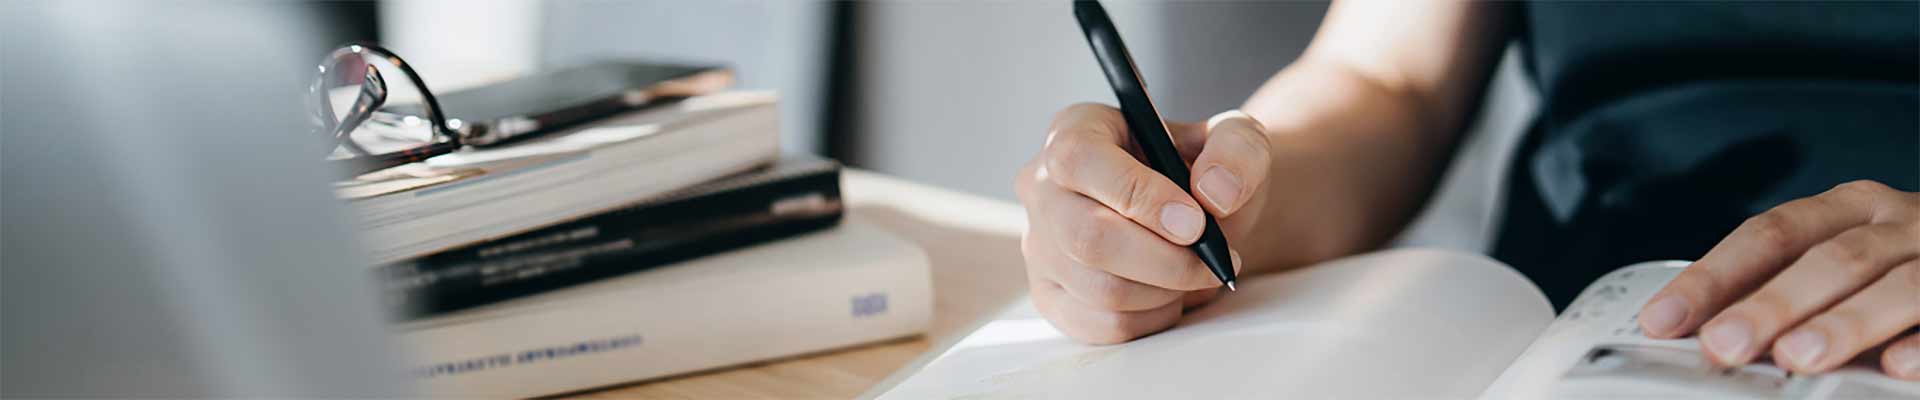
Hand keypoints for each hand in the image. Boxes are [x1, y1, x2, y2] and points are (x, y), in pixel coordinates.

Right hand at [1014, 104, 1270, 343]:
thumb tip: (1214, 192)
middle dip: (1166, 261)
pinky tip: (1171, 294)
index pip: (1079, 161)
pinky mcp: (1051, 297)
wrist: (1199, 215)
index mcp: (1075, 129)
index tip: (1195, 223)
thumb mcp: (1235, 139)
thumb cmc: (1206, 170)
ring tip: (1196, 273)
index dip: (1137, 195)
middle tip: (1213, 261)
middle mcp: (1042, 186)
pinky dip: (1152, 318)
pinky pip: (1103, 325)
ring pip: (1100, 289)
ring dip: (1167, 291)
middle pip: (1087, 238)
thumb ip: (1236, 150)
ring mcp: (1039, 246)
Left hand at [1638, 180, 1919, 378]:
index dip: (1714, 276)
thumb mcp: (1844, 257)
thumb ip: (1781, 289)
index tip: (1664, 319)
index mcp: (1848, 209)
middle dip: (1773, 304)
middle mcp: (1900, 223)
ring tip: (1798, 359)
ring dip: (1845, 323)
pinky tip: (1896, 370)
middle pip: (1830, 258)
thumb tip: (1700, 334)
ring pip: (1899, 285)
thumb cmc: (1902, 263)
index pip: (1770, 234)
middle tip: (1724, 344)